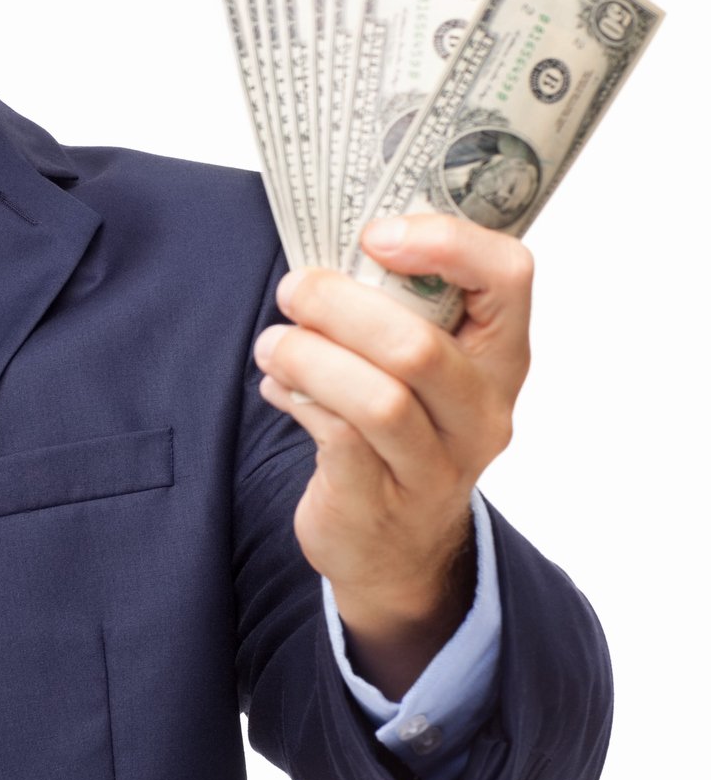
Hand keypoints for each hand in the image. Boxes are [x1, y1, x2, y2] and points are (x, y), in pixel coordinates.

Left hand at [253, 214, 532, 697]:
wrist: (396, 545)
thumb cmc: (401, 428)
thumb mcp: (418, 364)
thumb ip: (395, 307)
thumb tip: (323, 248)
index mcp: (500, 356)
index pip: (508, 277)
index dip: (443, 241)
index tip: (372, 234)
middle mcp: (483, 411)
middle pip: (420, 347)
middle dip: (339, 306)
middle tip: (292, 288)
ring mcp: (438, 464)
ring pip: (379, 400)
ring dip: (308, 356)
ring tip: (272, 345)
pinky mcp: (384, 501)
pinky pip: (341, 439)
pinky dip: (299, 400)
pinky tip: (278, 387)